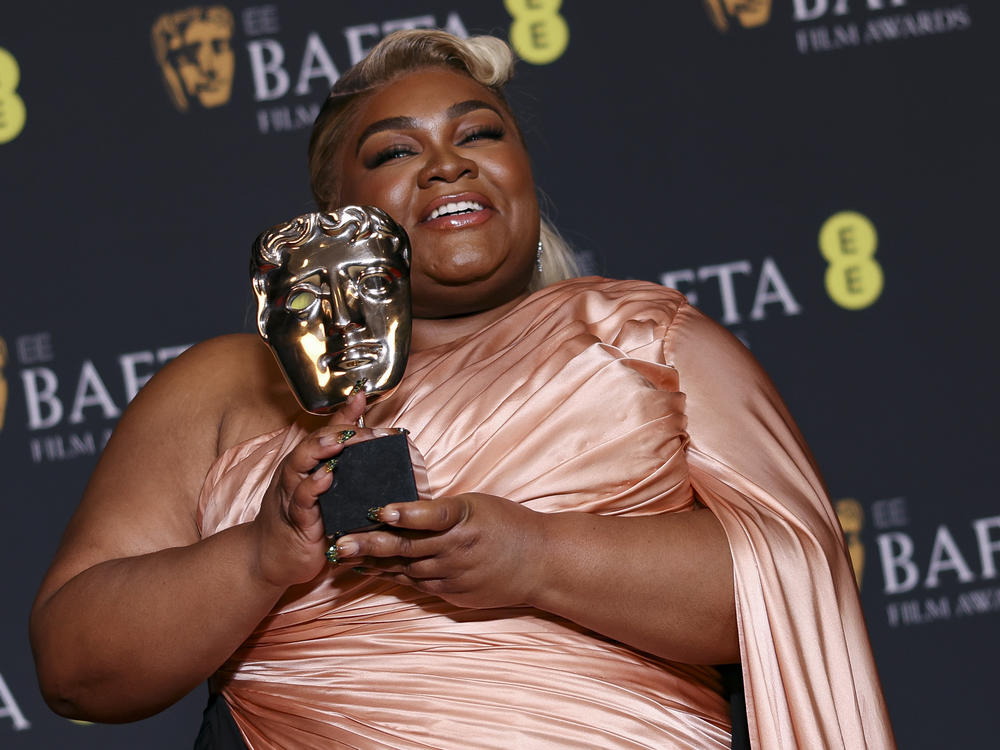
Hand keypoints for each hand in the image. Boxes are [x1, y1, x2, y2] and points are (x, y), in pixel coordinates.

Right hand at [251, 393, 389, 588]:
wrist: (268, 559)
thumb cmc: (301, 519)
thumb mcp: (324, 488)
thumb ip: (344, 465)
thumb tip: (370, 445)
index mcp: (305, 463)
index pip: (327, 432)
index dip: (348, 417)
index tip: (368, 404)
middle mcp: (295, 473)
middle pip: (313, 443)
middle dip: (340, 432)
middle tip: (367, 430)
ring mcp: (291, 495)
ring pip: (301, 464)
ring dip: (320, 450)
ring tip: (339, 440)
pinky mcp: (294, 520)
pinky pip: (301, 500)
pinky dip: (312, 487)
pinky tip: (326, 478)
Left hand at [334, 493, 547, 608]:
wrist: (540, 564)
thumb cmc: (508, 525)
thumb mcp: (478, 505)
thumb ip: (443, 511)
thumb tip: (402, 510)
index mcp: (466, 519)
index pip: (432, 516)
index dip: (406, 514)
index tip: (381, 510)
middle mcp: (457, 549)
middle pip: (408, 547)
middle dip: (370, 544)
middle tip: (341, 542)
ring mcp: (454, 575)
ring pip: (406, 568)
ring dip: (374, 561)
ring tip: (345, 554)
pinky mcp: (452, 594)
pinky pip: (416, 584)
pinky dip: (392, 575)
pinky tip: (370, 570)